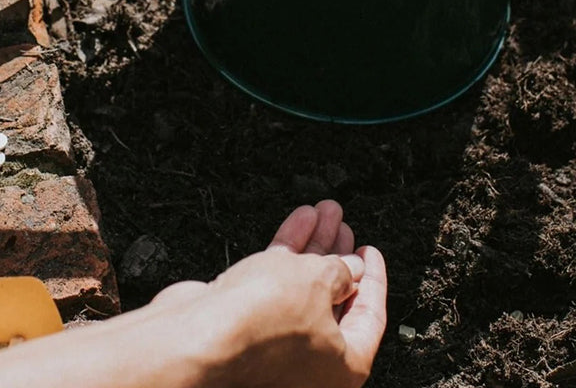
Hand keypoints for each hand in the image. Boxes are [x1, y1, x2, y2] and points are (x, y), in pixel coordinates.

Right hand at [149, 200, 386, 387]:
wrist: (200, 336)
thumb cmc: (265, 320)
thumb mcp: (318, 283)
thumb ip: (338, 272)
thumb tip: (349, 269)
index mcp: (343, 366)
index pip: (370, 317)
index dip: (374, 278)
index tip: (371, 250)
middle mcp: (313, 363)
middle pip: (334, 299)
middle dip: (338, 255)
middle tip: (343, 224)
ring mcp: (278, 345)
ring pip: (303, 288)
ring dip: (313, 246)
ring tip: (323, 210)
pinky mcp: (249, 325)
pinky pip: (277, 285)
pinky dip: (288, 253)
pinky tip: (299, 219)